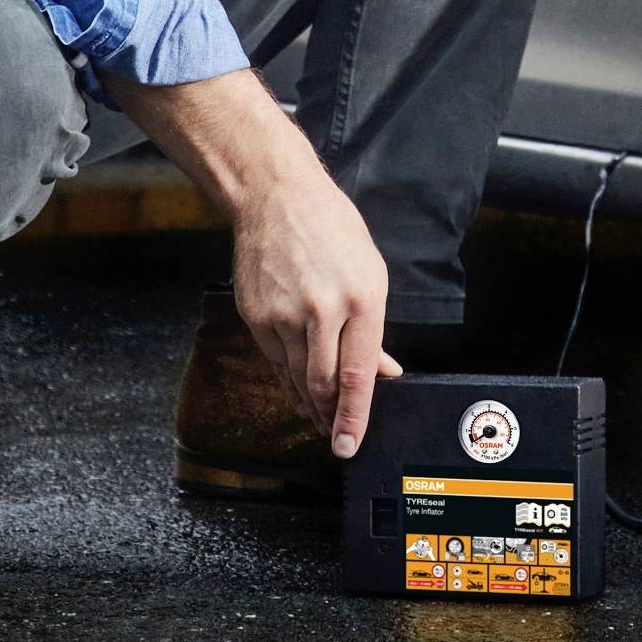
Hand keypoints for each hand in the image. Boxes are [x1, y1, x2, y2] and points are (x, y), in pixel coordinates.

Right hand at [229, 168, 402, 457]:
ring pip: (296, 378)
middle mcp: (322, 310)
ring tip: (319, 419)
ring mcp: (283, 314)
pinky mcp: (256, 315)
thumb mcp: (370, 273)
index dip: (354, 417)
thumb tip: (385, 372)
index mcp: (361, 299)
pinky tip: (296, 390)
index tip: (350, 445)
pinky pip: (274, 362)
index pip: (357, 375)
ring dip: (309, 404)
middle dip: (330, 418)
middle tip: (337, 438)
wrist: (275, 196)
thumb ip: (373, 330)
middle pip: (323, 384)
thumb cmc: (332, 229)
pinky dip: (287, 381)